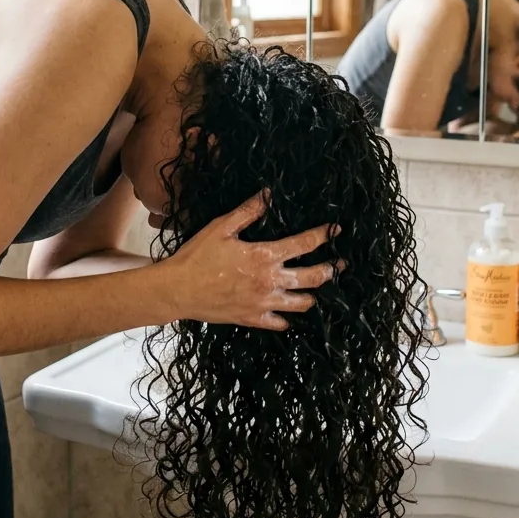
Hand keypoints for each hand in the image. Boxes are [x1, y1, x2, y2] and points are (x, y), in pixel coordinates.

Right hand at [161, 191, 340, 330]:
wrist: (178, 290)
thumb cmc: (197, 256)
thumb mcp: (221, 227)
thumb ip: (248, 211)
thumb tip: (268, 194)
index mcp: (265, 256)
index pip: (305, 244)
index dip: (324, 236)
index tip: (336, 230)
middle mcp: (270, 281)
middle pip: (312, 277)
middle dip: (331, 269)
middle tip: (340, 264)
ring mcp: (263, 303)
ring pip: (301, 303)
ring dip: (313, 295)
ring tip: (317, 289)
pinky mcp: (252, 319)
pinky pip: (279, 323)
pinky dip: (287, 318)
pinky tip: (288, 313)